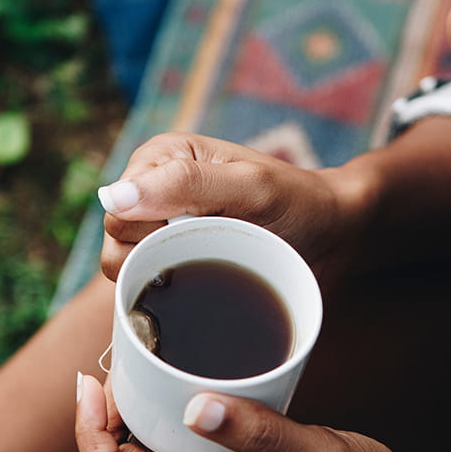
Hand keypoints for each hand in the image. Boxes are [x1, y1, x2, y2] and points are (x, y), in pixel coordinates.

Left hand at [74, 373, 429, 451]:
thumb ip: (259, 431)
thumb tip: (194, 404)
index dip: (89, 435)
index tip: (91, 382)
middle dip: (104, 416)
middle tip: (119, 354)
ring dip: (132, 414)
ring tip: (140, 359)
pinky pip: (175, 451)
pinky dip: (163, 416)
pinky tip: (177, 381)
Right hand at [97, 133, 365, 282]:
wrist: (336, 236)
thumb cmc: (301, 203)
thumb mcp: (251, 188)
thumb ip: (186, 185)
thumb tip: (114, 198)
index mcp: (162, 157)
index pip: (119, 213)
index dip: (155, 234)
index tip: (207, 232)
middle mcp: (154, 189)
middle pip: (116, 243)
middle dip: (163, 257)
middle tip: (217, 250)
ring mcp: (163, 226)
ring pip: (126, 271)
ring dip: (169, 278)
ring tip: (216, 267)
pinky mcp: (176, 257)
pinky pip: (148, 286)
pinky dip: (172, 294)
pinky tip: (207, 288)